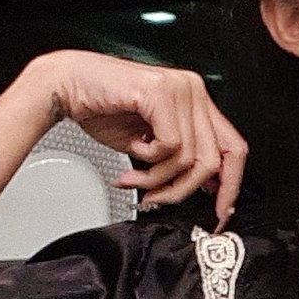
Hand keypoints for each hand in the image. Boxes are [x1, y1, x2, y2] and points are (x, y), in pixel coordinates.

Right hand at [31, 52, 247, 229]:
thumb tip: (203, 188)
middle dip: (182, 189)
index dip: (230, 185)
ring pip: (190, 158)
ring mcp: (180, 88)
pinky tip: (132, 147)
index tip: (219, 212)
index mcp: (196, 100)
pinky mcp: (161, 91)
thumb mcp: (149, 145)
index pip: (233, 148)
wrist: (66, 87)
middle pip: (214, 159)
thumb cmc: (101, 110)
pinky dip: (148, 158)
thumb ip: (178, 161)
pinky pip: (170, 145)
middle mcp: (193, 90)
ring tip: (134, 177)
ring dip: (157, 178)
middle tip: (157, 199)